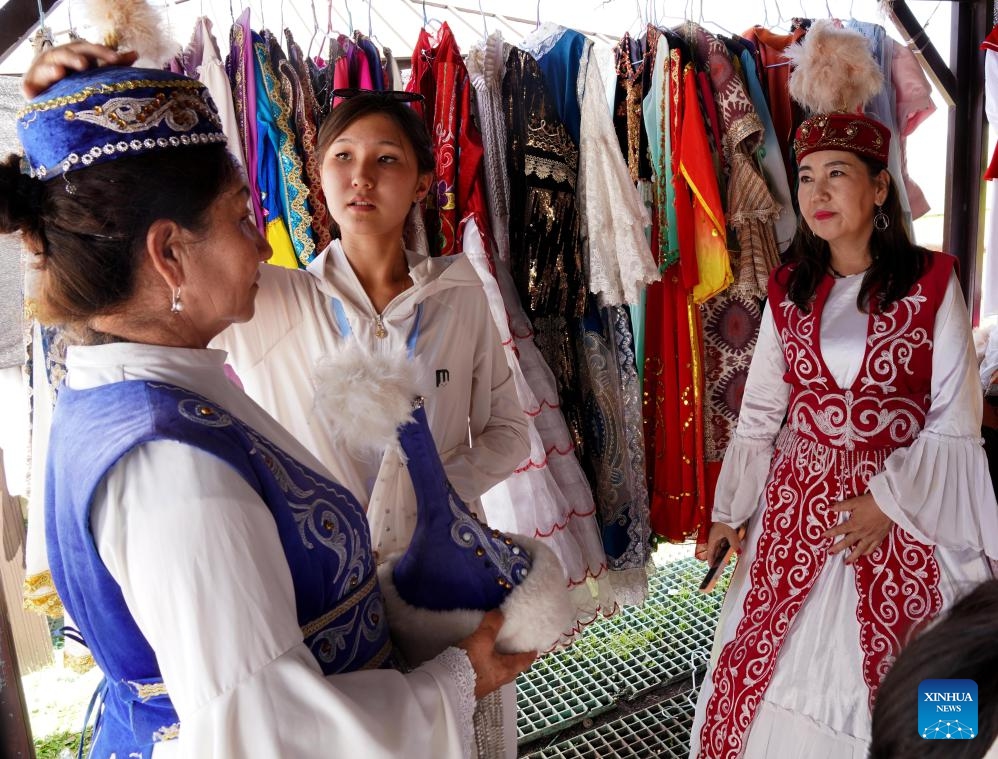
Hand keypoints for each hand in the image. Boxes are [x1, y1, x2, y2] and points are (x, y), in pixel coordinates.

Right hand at [22, 42, 137, 97]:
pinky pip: (29, 87)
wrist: (55, 98)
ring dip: (52, 69)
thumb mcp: (96, 72)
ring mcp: (43, 70)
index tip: (116, 59)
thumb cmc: (80, 81)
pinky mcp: (31, 86)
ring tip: (59, 72)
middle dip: (74, 57)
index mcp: (76, 54)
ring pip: (46, 67)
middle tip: (83, 64)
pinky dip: (29, 89)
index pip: (89, 49)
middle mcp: (58, 58)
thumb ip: (113, 64)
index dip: (101, 52)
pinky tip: (30, 93)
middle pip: (66, 53)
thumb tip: (135, 54)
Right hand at [457, 610, 536, 698]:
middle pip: (513, 668)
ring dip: (499, 662)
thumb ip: (492, 624)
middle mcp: (499, 680)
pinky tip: (478, 660)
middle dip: (515, 658)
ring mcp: (487, 685)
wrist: (448, 687)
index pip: (525, 661)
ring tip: (495, 650)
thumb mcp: (482, 639)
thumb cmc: (469, 665)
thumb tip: (499, 613)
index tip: (535, 648)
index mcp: (507, 670)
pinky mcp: (474, 687)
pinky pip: (486, 674)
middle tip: (514, 646)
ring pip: (499, 671)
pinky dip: (487, 666)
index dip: (531, 653)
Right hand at [695, 522, 741, 565]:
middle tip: (727, 563)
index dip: (711, 561)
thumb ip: (734, 544)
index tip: (713, 568)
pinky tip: (733, 547)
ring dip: (725, 552)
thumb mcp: (730, 534)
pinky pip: (724, 542)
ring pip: (721, 547)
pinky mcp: (723, 533)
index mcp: (712, 540)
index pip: (710, 554)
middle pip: (715, 551)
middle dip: (720, 558)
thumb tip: (738, 553)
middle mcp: (714, 539)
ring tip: (731, 556)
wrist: (727, 510)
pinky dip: (728, 546)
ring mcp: (718, 536)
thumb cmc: (726, 522)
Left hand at [824, 492, 891, 563]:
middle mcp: (862, 532)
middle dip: (838, 548)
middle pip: (847, 543)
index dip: (830, 533)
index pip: (839, 530)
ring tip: (847, 562)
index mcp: (854, 524)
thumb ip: (841, 506)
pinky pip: (872, 548)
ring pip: (860, 550)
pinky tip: (863, 555)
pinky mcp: (880, 538)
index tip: (823, 537)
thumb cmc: (872, 502)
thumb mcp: (855, 502)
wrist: (890, 505)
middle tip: (830, 553)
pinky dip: (867, 553)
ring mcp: (871, 537)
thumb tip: (829, 507)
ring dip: (853, 556)